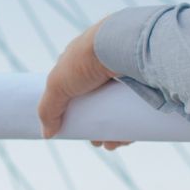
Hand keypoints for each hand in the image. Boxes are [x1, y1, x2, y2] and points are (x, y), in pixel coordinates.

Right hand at [37, 21, 129, 147]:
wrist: (123, 45)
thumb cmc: (85, 60)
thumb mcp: (57, 84)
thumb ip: (48, 109)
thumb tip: (46, 134)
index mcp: (82, 62)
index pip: (77, 92)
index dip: (77, 114)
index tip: (80, 131)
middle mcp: (103, 67)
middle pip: (100, 104)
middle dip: (98, 127)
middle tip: (99, 142)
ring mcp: (124, 73)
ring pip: (119, 108)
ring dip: (116, 130)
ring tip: (115, 143)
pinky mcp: (142, 81)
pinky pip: (137, 107)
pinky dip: (133, 123)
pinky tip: (130, 137)